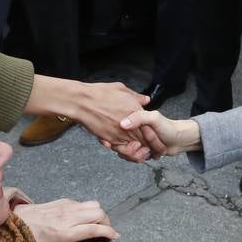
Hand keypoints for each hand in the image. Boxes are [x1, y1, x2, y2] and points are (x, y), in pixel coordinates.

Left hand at [14, 198, 117, 241]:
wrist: (15, 224)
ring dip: (98, 213)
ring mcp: (66, 207)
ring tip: (97, 223)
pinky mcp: (61, 201)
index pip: (94, 229)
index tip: (115, 236)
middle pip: (98, 213)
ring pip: (92, 204)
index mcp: (66, 233)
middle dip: (107, 221)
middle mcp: (68, 218)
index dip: (109, 231)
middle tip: (106, 230)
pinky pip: (81, 202)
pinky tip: (82, 218)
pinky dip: (87, 209)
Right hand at [25, 76, 149, 147]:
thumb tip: (146, 100)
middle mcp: (130, 124)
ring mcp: (120, 133)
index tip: (159, 139)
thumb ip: (136, 96)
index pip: (151, 128)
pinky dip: (125, 151)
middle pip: (146, 141)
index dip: (156, 136)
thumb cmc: (99, 93)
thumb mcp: (121, 89)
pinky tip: (125, 149)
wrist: (82, 102)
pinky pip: (121, 150)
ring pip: (135, 148)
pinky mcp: (109, 139)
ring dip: (139, 151)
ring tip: (140, 152)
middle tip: (154, 151)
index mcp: (135, 111)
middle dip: (151, 147)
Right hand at [111, 108, 201, 160]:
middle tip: (145, 149)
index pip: (116, 130)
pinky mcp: (136, 147)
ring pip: (123, 151)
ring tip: (148, 152)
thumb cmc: (167, 127)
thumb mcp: (154, 118)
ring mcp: (132, 139)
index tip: (126, 144)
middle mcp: (130, 129)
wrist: (178, 139)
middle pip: (117, 144)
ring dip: (134, 156)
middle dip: (129, 152)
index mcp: (132, 118)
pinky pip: (129, 156)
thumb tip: (123, 123)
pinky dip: (136, 158)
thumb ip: (139, 117)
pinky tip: (146, 154)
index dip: (117, 140)